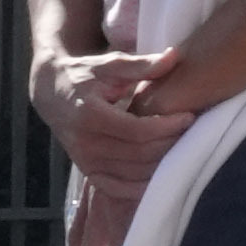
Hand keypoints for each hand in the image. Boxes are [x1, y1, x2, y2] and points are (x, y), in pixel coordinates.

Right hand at [45, 36, 188, 244]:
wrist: (53, 95)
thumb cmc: (86, 76)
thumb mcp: (110, 65)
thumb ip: (142, 64)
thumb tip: (174, 56)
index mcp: (90, 115)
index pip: (137, 130)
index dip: (166, 127)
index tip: (188, 117)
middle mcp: (85, 143)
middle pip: (138, 154)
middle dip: (169, 144)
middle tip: (191, 132)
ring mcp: (85, 161)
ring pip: (133, 174)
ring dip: (161, 165)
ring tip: (181, 148)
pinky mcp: (88, 173)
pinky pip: (119, 189)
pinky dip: (141, 187)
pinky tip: (162, 175)